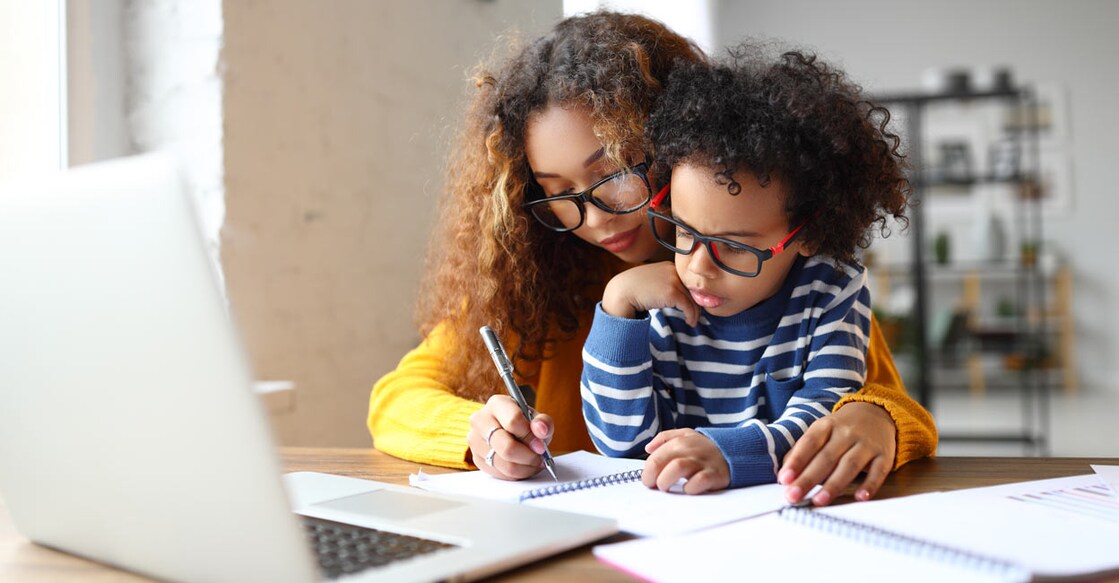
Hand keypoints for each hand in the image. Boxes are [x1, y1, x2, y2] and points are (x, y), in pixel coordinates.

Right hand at [467, 394, 552, 479]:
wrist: (507, 430)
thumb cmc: (523, 422)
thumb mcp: (537, 418)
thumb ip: (543, 422)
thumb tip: (540, 430)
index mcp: (497, 403)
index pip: (513, 422)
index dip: (530, 437)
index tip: (541, 445)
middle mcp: (480, 420)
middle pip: (507, 447)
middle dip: (529, 457)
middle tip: (540, 458)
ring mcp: (475, 441)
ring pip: (504, 464)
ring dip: (525, 468)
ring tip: (534, 464)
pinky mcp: (476, 458)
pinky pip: (500, 473)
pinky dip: (516, 474)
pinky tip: (524, 467)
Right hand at [602, 262, 699, 325]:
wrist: (621, 292)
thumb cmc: (633, 290)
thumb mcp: (651, 282)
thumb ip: (664, 285)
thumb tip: (676, 298)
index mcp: (669, 266)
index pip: (687, 282)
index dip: (692, 295)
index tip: (693, 306)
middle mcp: (673, 271)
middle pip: (692, 289)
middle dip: (696, 304)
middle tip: (696, 316)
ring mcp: (673, 280)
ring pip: (692, 298)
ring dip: (695, 313)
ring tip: (693, 322)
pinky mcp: (672, 292)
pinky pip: (688, 306)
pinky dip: (691, 316)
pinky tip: (689, 322)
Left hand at [641, 429, 729, 493]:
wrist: (733, 451)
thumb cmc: (704, 447)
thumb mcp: (685, 435)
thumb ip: (664, 438)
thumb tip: (648, 448)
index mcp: (679, 441)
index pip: (654, 458)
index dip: (647, 472)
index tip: (648, 481)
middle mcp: (688, 450)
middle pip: (660, 462)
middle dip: (652, 477)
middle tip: (654, 486)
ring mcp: (701, 462)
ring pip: (676, 468)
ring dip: (666, 480)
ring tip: (666, 487)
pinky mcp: (714, 474)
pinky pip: (698, 481)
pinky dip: (690, 488)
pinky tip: (687, 489)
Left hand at [777, 402, 895, 505]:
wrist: (877, 412)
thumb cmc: (840, 429)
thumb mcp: (820, 432)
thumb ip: (801, 451)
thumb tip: (784, 475)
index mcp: (826, 425)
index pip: (809, 443)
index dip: (796, 461)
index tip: (784, 479)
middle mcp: (846, 433)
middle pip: (826, 458)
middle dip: (808, 479)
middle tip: (793, 496)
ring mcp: (866, 444)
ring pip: (849, 465)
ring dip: (834, 485)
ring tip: (819, 501)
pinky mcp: (884, 455)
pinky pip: (878, 471)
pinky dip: (870, 485)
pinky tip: (860, 497)